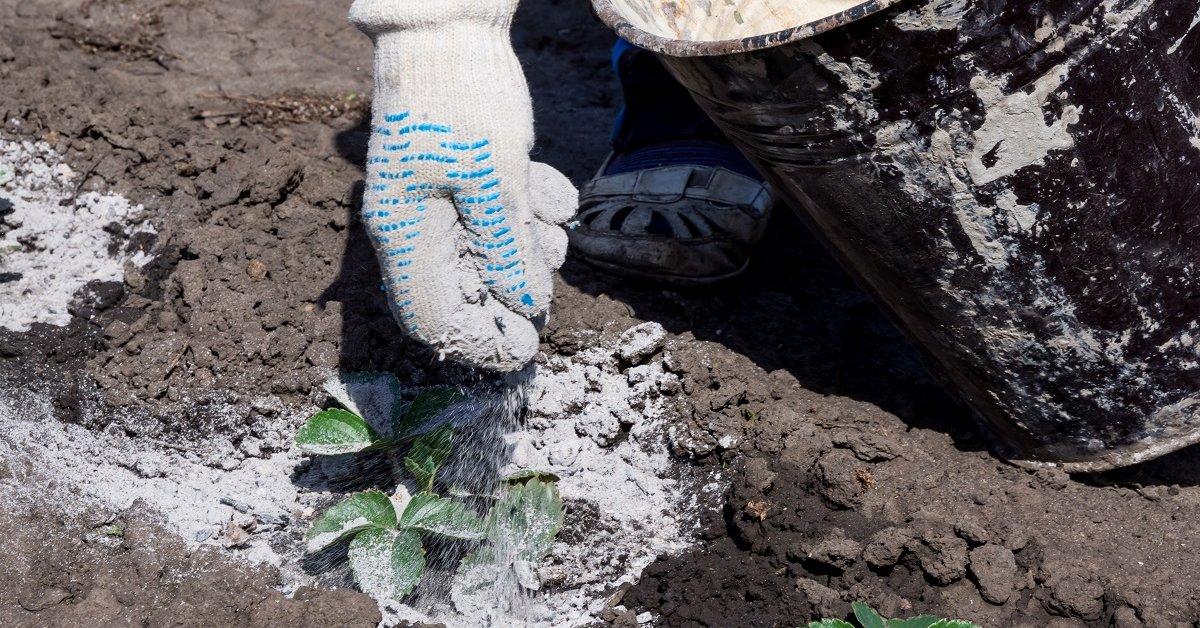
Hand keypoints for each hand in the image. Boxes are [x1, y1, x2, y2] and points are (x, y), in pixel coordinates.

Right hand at [351, 0, 574, 371]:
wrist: (449, 24)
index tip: (528, 345)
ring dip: (528, 241)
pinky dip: (526, 207)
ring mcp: (435, 201)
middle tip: (546, 255)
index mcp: (404, 235)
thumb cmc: (462, 98)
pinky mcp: (459, 178)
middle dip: (515, 280)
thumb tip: (523, 305)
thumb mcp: (494, 179)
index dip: (479, 342)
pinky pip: (494, 215)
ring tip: (548, 211)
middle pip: (466, 289)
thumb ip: (506, 248)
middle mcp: (413, 226)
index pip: (432, 319)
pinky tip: (547, 187)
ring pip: (487, 253)